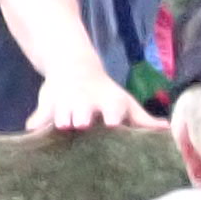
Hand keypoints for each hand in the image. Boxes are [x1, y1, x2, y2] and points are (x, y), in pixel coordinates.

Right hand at [28, 67, 149, 133]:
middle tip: (82, 122)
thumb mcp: (125, 103)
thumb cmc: (105, 94)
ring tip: (62, 124)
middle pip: (82, 110)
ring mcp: (64, 103)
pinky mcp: (46, 106)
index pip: (112, 108)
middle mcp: (86, 101)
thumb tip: (167, 129)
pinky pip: (38, 118)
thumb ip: (143, 120)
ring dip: (61, 117)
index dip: (112, 115)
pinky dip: (36, 125)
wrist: (73, 66)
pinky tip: (34, 132)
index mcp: (108, 102)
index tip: (112, 123)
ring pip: (60, 112)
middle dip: (82, 115)